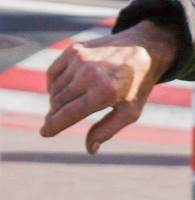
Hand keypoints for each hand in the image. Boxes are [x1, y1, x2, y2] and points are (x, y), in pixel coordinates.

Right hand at [40, 22, 178, 153]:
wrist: (144, 49)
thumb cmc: (137, 85)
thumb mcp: (131, 111)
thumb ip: (108, 130)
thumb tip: (90, 149)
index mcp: (104, 92)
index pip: (68, 114)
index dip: (53, 126)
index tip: (45, 133)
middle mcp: (90, 74)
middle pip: (58, 103)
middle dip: (54, 115)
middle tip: (54, 122)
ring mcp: (80, 60)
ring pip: (55, 88)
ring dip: (56, 100)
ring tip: (67, 105)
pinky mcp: (75, 50)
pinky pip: (53, 72)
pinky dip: (54, 84)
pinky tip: (63, 90)